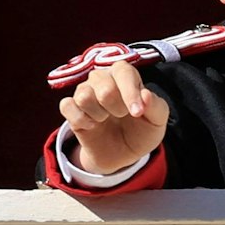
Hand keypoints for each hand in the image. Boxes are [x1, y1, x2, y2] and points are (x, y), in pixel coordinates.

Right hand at [58, 60, 169, 174]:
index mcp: (125, 74)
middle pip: (104, 88)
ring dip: (99, 115)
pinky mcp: (70, 107)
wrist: (123, 153)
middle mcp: (102, 77)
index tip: (137, 113)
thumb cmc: (141, 130)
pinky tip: (92, 125)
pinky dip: (80, 120)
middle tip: (122, 115)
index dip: (130, 92)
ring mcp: (84, 90)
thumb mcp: (157, 121)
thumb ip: (156, 106)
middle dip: (117, 108)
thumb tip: (145, 95)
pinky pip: (67, 106)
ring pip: (84, 96)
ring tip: (106, 118)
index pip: (123, 71)